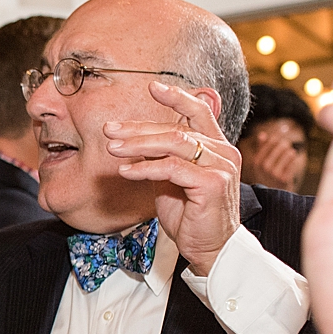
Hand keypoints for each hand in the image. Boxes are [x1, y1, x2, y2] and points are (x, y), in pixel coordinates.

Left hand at [105, 82, 241, 275]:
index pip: (199, 111)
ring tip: (112, 148)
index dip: (176, 96)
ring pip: (173, 143)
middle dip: (138, 128)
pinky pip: (172, 168)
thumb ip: (161, 158)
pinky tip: (126, 171)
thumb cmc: (190, 215)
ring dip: (137, 145)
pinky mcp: (213, 184)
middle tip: (109, 129)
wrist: (209, 247)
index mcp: (216, 146)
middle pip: (176, 128)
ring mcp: (221, 166)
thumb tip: (133, 142)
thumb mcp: (172, 180)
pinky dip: (145, 168)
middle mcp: (224, 151)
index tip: (151, 87)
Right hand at [248, 128, 307, 190]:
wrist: (269, 196)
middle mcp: (263, 167)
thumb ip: (260, 148)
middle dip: (286, 146)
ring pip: (289, 153)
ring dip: (291, 154)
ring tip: (288, 157)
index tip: (278, 143)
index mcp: (256, 161)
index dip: (277, 140)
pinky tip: (290, 165)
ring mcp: (274, 173)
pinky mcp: (284, 178)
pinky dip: (293, 162)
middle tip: (286, 148)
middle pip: (281, 145)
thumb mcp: (259, 163)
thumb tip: (262, 134)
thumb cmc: (265, 176)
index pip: (271, 142)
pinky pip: (293, 162)